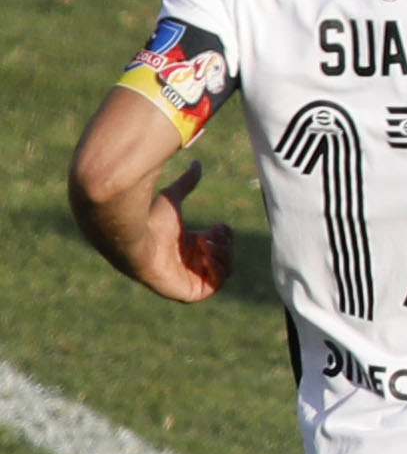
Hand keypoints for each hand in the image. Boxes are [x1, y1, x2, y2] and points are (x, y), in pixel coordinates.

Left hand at [148, 165, 227, 302]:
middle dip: (226, 247)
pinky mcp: (186, 291)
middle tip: (213, 234)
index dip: (224, 237)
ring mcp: (188, 278)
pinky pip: (213, 287)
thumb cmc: (148, 218)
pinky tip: (206, 255)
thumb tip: (197, 163)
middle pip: (224, 261)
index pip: (218, 247)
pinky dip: (216, 271)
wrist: (133, 234)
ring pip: (222, 274)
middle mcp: (188, 264)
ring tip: (208, 243)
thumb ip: (187, 183)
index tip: (217, 225)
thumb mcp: (175, 197)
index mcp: (186, 247)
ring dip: (223, 257)